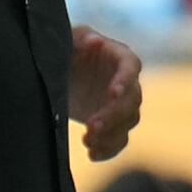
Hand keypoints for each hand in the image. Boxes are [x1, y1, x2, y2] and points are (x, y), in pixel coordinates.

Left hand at [70, 22, 145, 159]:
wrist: (60, 73)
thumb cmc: (67, 49)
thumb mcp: (68, 40)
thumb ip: (80, 38)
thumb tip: (95, 41)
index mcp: (120, 57)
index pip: (130, 68)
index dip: (124, 81)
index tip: (112, 93)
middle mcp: (126, 82)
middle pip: (131, 101)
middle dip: (113, 115)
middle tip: (92, 126)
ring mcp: (120, 104)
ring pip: (128, 123)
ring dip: (111, 134)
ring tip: (88, 141)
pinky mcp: (112, 123)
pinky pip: (119, 140)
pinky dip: (108, 149)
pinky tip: (92, 154)